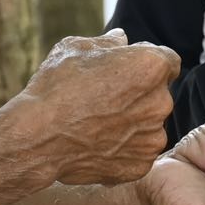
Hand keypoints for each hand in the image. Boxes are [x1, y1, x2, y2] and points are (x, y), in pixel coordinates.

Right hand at [4, 29, 179, 185]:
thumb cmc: (55, 88)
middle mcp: (160, 102)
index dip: (147, 65)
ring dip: (133, 123)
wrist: (36, 137)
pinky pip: (138, 152)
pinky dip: (124, 149)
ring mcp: (152, 137)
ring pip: (149, 125)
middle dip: (140, 94)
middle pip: (159, 94)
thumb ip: (107, 43)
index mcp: (151, 67)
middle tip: (106, 100)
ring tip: (98, 124)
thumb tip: (121, 39)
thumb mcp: (77, 49)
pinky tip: (98, 144)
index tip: (127, 72)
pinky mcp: (141, 165)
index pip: (167, 61)